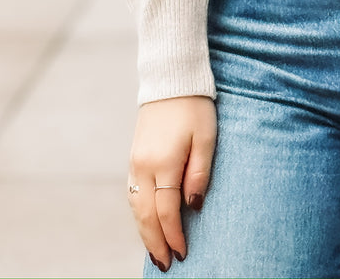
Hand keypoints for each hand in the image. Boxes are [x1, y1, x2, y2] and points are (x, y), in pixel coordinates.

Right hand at [127, 95, 215, 271]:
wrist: (171, 79)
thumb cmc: (195, 108)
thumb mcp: (206, 138)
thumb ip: (199, 174)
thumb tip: (192, 207)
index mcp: (163, 163)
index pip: (166, 211)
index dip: (174, 235)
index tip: (184, 254)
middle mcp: (144, 166)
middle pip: (145, 215)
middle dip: (155, 243)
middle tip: (166, 265)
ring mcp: (135, 162)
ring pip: (135, 207)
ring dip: (144, 232)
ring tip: (156, 252)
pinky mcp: (134, 157)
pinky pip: (132, 194)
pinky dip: (138, 214)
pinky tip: (146, 223)